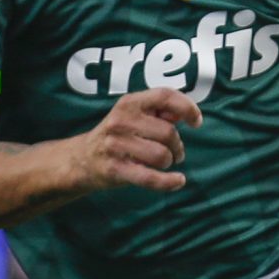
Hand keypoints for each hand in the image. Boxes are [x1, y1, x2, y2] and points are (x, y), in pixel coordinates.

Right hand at [76, 88, 199, 192]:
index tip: (196, 122)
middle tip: (174, 151)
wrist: (82, 159)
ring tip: (164, 162)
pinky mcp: (115, 169)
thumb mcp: (134, 115)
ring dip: (169, 161)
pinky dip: (169, 182)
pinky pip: (151, 178)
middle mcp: (121, 121)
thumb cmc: (119, 135)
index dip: (187, 107)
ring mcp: (116, 145)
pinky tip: (178, 180)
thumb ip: (161, 111)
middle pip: (168, 133)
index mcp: (129, 103)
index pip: (164, 96)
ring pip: (162, 155)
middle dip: (177, 146)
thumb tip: (186, 113)